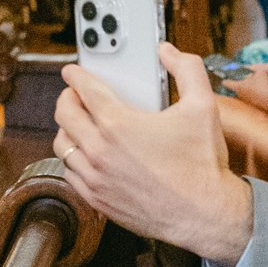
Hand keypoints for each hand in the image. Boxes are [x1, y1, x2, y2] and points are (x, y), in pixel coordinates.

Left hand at [54, 44, 252, 266]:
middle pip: (64, 114)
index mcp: (119, 124)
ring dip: (67, 130)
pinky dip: (73, 160)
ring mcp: (96, 177)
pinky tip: (86, 156)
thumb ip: (187, 70)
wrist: (205, 214)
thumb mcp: (203, 107)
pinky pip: (70, 173)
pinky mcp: (97, 199)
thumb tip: (169, 53)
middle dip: (67, 98)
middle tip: (75, 95)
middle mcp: (100, 150)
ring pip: (62, 145)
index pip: (84, 89)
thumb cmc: (203, 165)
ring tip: (79, 125)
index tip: (73, 72)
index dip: (76, 75)